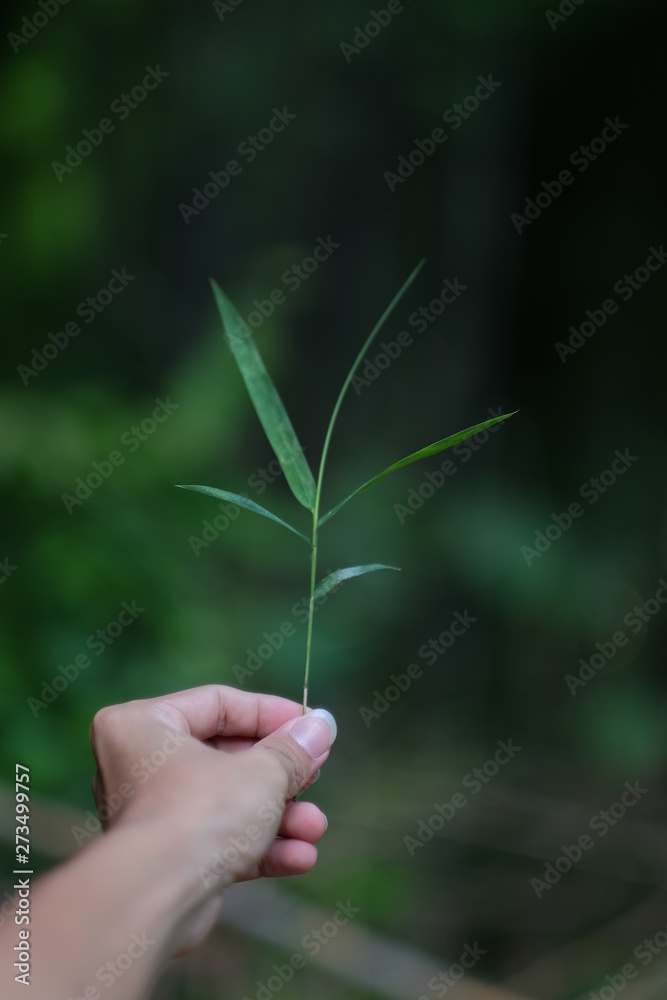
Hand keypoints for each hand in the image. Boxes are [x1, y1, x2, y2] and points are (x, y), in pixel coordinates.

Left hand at [88, 685, 336, 951]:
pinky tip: (300, 856)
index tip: (310, 725)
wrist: (156, 899)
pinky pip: (218, 842)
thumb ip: (293, 748)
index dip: (271, 713)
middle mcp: (138, 766)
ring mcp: (153, 817)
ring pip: (227, 804)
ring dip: (278, 816)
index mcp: (143, 725)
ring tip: (315, 827)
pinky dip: (259, 847)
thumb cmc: (200, 813)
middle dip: (280, 774)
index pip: (218, 704)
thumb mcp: (261, 771)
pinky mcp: (167, 862)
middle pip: (226, 756)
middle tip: (316, 773)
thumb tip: (322, 727)